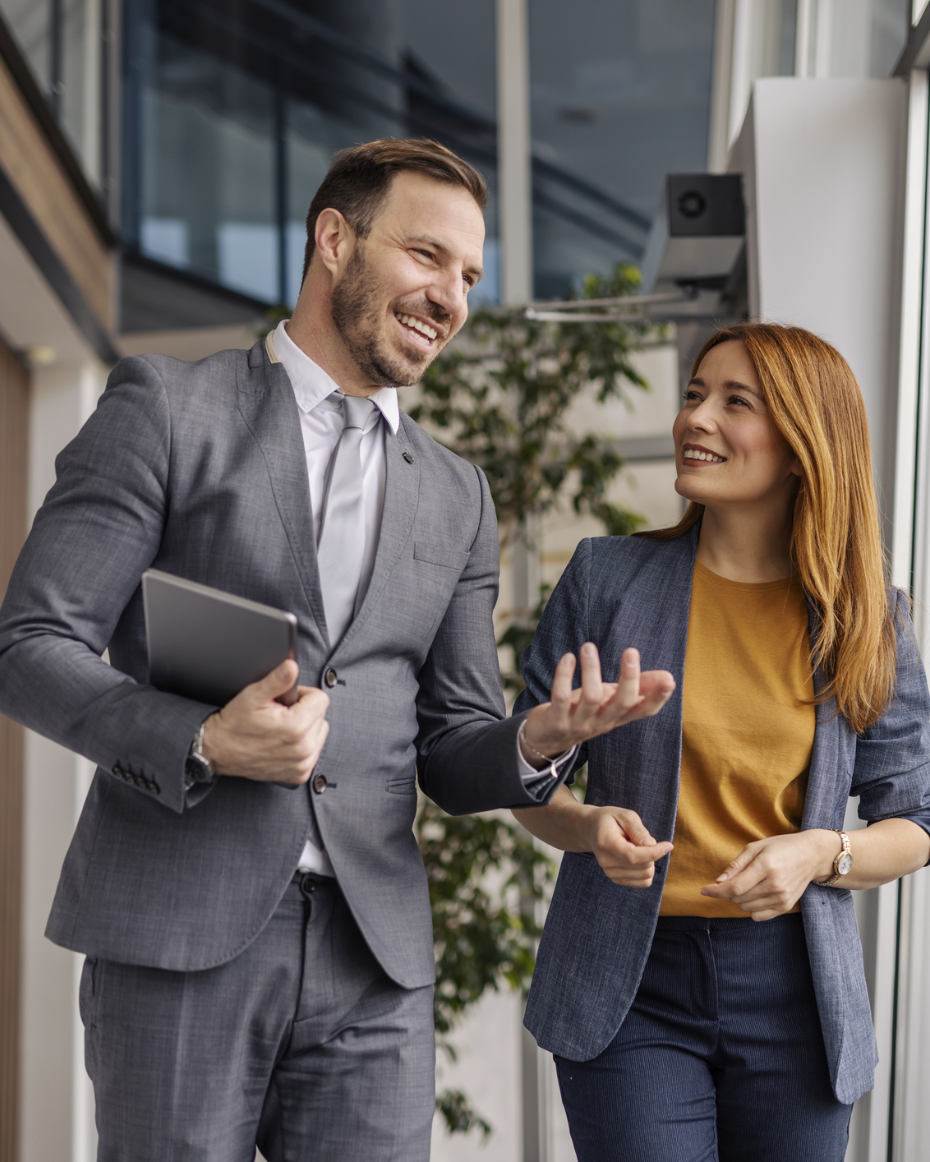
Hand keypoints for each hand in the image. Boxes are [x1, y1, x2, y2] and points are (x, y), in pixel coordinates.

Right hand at [202, 660, 329, 784]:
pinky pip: (314, 751)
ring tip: (281, 728)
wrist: (219, 751)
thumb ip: (277, 680)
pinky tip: (283, 742)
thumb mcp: (253, 696)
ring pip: (319, 732)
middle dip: (303, 711)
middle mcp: (303, 749)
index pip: (320, 699)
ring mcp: (302, 764)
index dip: (301, 695)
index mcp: (296, 727)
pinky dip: (302, 745)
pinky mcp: (299, 774)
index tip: (285, 700)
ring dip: (305, 728)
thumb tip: (292, 666)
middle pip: (321, 715)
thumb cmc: (234, 724)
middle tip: (280, 715)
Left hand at [520, 644, 674, 759]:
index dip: (658, 698)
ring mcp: (580, 724)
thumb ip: (639, 688)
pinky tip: (568, 658)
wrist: (547, 738)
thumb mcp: (612, 700)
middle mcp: (603, 722)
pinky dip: (564, 676)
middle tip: (631, 651)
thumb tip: (669, 677)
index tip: (669, 679)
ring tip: (588, 647)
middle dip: (629, 678)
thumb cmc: (585, 711)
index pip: (645, 711)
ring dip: (591, 670)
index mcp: (619, 716)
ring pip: (592, 698)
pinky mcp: (556, 721)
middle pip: (622, 704)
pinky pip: (561, 698)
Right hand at [587, 805, 672, 886]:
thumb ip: (638, 829)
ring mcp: (610, 873)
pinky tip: (636, 856)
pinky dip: (646, 869)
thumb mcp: (625, 815)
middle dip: (652, 853)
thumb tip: (652, 845)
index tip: (669, 845)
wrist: (591, 830)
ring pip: (646, 876)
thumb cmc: (610, 820)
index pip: (633, 856)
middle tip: (641, 839)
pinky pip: (643, 882)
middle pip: (643, 867)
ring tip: (636, 847)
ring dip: (649, 861)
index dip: (654, 852)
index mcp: (606, 843)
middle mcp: (606, 862)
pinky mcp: (616, 879)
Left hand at [700, 831, 837, 920]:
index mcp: (766, 866)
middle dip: (729, 891)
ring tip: (749, 883)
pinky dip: (751, 908)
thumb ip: (737, 864)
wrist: (811, 855)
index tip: (704, 890)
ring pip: (747, 908)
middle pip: (739, 898)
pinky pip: (759, 916)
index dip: (716, 890)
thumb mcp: (756, 847)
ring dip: (740, 899)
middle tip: (735, 878)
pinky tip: (756, 894)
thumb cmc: (781, 847)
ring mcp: (782, 898)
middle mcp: (775, 885)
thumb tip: (719, 880)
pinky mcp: (786, 906)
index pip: (735, 887)